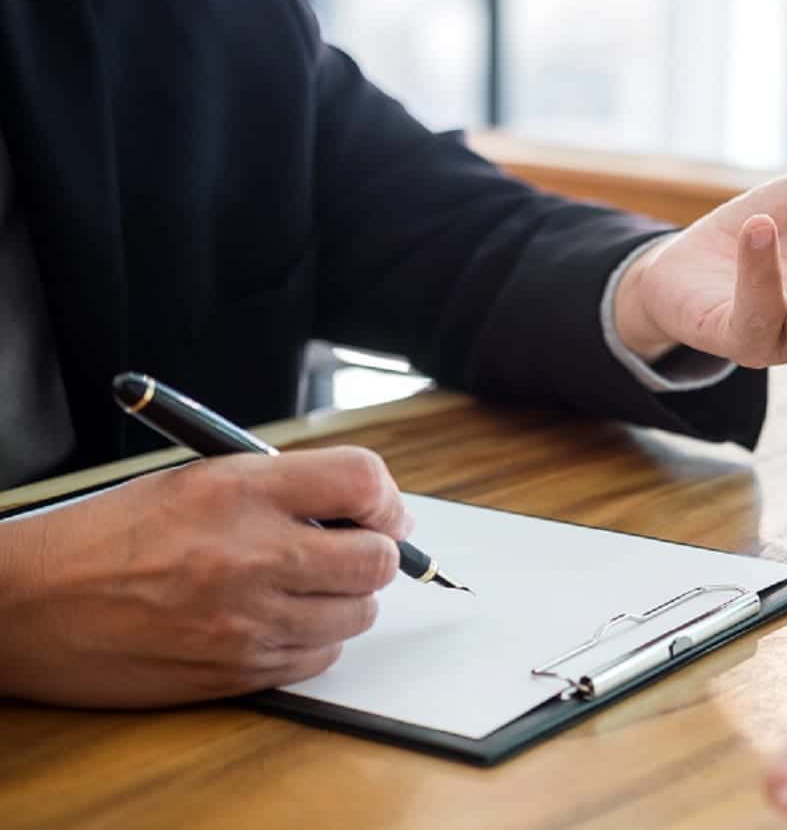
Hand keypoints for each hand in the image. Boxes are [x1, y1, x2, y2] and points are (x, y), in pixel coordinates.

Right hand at [0, 447, 410, 707]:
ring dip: (346, 598)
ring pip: (356, 613)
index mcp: (239, 491)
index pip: (362, 481)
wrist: (28, 606)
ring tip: (304, 584)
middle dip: (378, 552)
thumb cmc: (107, 537)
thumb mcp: (195, 481)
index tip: (382, 510)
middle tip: (355, 549)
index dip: (386, 497)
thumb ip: (281, 488)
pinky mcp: (237, 671)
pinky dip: (314, 640)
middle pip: (377, 558)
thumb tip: (364, 507)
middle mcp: (252, 555)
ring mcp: (248, 620)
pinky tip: (278, 620)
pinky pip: (319, 658)